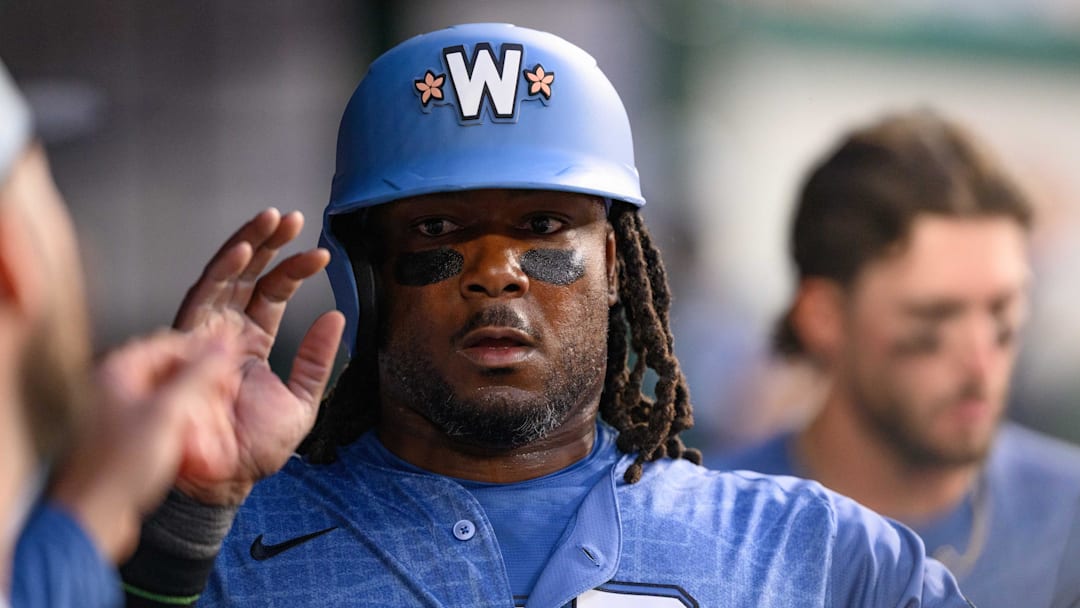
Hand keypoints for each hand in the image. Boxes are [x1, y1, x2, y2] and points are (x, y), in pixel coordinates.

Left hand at [51, 331, 241, 562]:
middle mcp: (109, 387)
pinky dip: (176, 419)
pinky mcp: (119, 437)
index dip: (201, 350)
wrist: (94, 515)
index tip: (227, 359)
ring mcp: (112, 413)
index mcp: (115, 372)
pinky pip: (154, 416)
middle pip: (164, 367)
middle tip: (223, 385)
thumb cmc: (120, 467)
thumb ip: (199, 374)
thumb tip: (222, 345)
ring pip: (161, 393)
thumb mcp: (169, 412)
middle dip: (197, 375)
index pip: (167, 344)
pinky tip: (190, 435)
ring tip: (211, 410)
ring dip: (189, 398)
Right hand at [171, 208, 344, 505]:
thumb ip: (317, 359)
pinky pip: (201, 297)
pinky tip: (243, 250)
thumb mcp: (302, 401)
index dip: (294, 270)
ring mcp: (205, 334)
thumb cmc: (256, 448)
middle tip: (291, 217)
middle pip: (247, 275)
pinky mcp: (187, 342)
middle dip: (268, 243)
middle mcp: (226, 332)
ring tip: (271, 220)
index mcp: (252, 343)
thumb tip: (336, 315)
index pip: (272, 294)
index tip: (321, 254)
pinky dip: (221, 271)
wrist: (225, 477)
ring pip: (224, 276)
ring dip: (246, 245)